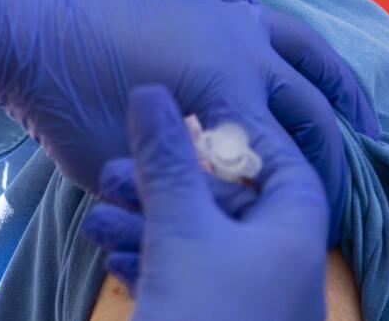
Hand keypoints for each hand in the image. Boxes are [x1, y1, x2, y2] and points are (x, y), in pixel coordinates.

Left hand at [0, 0, 377, 243]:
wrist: (18, 29)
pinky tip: (272, 45)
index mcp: (228, 88)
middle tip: (344, 181)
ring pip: (295, 40)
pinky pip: (244, 7)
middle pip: (308, 101)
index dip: (304, 195)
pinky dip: (269, 28)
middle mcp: (237, 45)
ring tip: (352, 108)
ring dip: (329, 77)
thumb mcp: (124, 167)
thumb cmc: (64, 103)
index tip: (308, 222)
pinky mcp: (185, 3)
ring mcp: (213, 17)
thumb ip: (180, 187)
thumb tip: (224, 201)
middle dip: (331, 147)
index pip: (287, 154)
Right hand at [82, 86, 328, 320]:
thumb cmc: (205, 318)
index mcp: (291, 237)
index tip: (187, 116)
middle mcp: (274, 265)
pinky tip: (109, 252)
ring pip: (193, 237)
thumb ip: (167, 160)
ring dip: (142, 219)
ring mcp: (242, 299)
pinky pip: (180, 274)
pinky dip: (145, 256)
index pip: (282, 164)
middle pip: (224, 200)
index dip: (238, 134)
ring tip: (97, 213)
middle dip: (165, 181)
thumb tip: (153, 91)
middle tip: (114, 171)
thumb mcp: (180, 231)